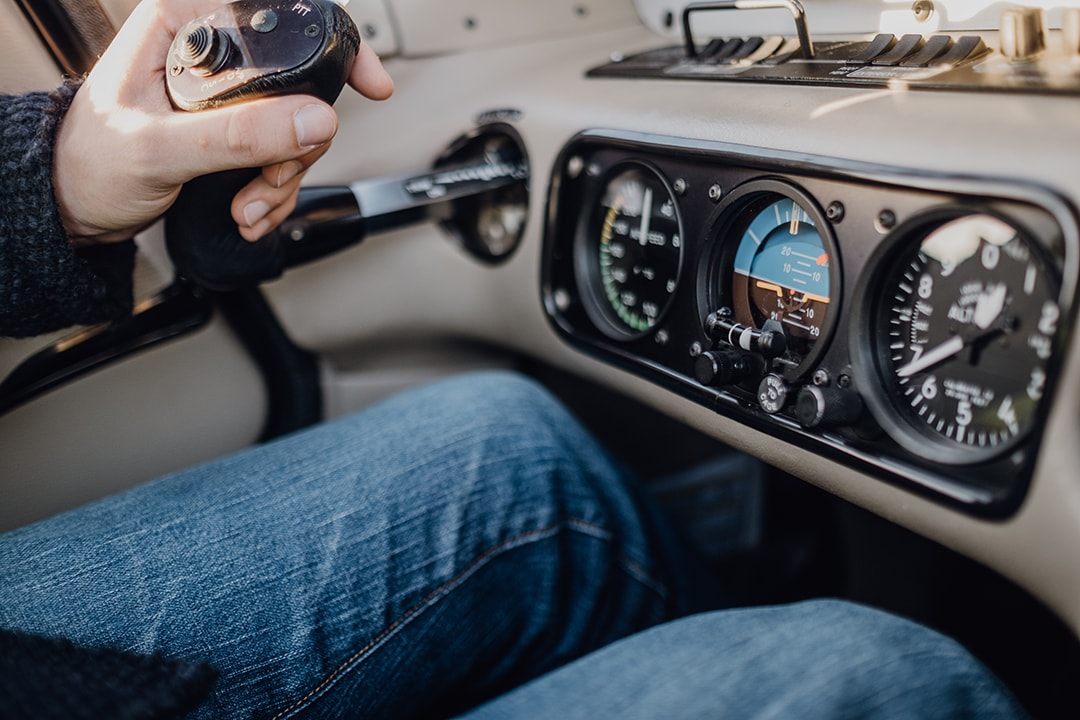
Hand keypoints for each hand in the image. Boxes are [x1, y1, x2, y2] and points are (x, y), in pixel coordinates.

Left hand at [53, 0, 393, 244]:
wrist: (77, 206)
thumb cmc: (91, 162)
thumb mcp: (161, 149)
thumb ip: (238, 134)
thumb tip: (313, 120)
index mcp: (185, 27)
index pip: (277, 17)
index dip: (331, 48)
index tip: (367, 84)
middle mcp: (211, 53)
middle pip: (299, 84)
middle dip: (295, 144)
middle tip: (269, 177)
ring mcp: (226, 94)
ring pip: (297, 127)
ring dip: (283, 176)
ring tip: (247, 203)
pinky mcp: (233, 129)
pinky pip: (282, 155)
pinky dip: (275, 190)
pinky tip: (249, 209)